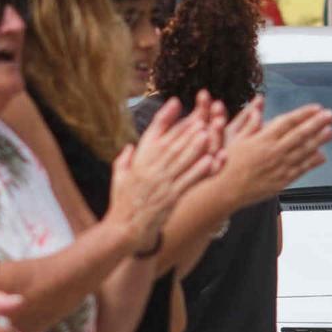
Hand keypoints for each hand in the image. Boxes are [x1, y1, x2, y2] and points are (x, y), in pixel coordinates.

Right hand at [111, 94, 224, 250]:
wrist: (123, 229)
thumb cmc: (121, 204)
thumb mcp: (119, 177)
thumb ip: (124, 160)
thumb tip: (129, 147)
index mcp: (139, 160)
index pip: (153, 134)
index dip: (165, 117)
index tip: (176, 102)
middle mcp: (150, 168)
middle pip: (172, 143)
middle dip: (188, 128)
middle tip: (203, 114)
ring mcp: (162, 183)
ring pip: (182, 159)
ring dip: (197, 145)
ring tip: (210, 132)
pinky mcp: (171, 197)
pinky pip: (189, 181)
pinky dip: (200, 170)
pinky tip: (212, 161)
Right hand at [215, 101, 331, 207]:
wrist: (223, 191)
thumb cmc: (226, 163)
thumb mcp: (234, 136)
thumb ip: (250, 119)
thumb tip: (259, 102)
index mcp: (262, 139)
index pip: (288, 122)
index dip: (304, 114)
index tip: (316, 108)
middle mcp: (273, 152)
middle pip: (300, 134)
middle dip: (317, 123)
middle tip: (330, 115)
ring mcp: (279, 167)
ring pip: (304, 152)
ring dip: (319, 141)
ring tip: (330, 131)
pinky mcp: (281, 181)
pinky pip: (300, 170)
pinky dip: (311, 162)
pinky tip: (321, 156)